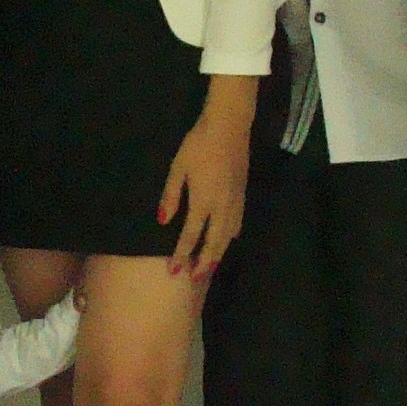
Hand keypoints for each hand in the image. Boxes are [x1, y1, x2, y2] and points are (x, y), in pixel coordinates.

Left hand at [159, 79, 257, 279]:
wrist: (229, 126)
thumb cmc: (198, 144)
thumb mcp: (178, 168)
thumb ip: (171, 196)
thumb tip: (164, 221)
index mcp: (203, 201)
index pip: (191, 236)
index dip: (182, 255)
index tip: (174, 271)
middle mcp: (222, 207)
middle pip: (214, 243)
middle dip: (203, 263)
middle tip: (194, 279)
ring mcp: (235, 201)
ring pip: (228, 236)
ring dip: (218, 254)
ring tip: (209, 267)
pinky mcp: (242, 194)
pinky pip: (237, 224)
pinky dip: (230, 238)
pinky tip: (227, 240)